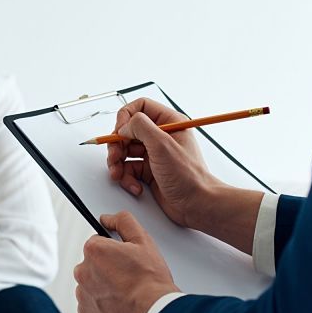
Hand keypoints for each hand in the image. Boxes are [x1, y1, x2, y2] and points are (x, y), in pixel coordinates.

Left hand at [74, 211, 178, 312]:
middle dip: (107, 266)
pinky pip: (91, 301)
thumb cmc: (150, 280)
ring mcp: (82, 293)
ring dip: (103, 284)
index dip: (114, 249)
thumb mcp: (143, 241)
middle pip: (93, 262)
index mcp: (93, 250)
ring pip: (91, 282)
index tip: (125, 258)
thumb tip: (108, 219)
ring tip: (125, 290)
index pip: (98, 242)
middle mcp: (82, 271)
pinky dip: (102, 301)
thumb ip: (123, 222)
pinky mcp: (85, 311)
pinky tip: (119, 302)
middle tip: (129, 275)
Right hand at [107, 97, 263, 253]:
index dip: (126, 117)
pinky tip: (135, 186)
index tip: (119, 131)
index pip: (140, 107)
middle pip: (128, 131)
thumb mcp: (163, 145)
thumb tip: (125, 124)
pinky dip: (127, 178)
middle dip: (117, 144)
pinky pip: (129, 169)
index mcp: (170, 123)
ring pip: (125, 151)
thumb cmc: (189, 177)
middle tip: (115, 156)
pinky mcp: (149, 171)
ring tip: (118, 173)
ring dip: (118, 162)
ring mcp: (154, 154)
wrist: (196, 205)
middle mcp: (161, 136)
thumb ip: (141, 128)